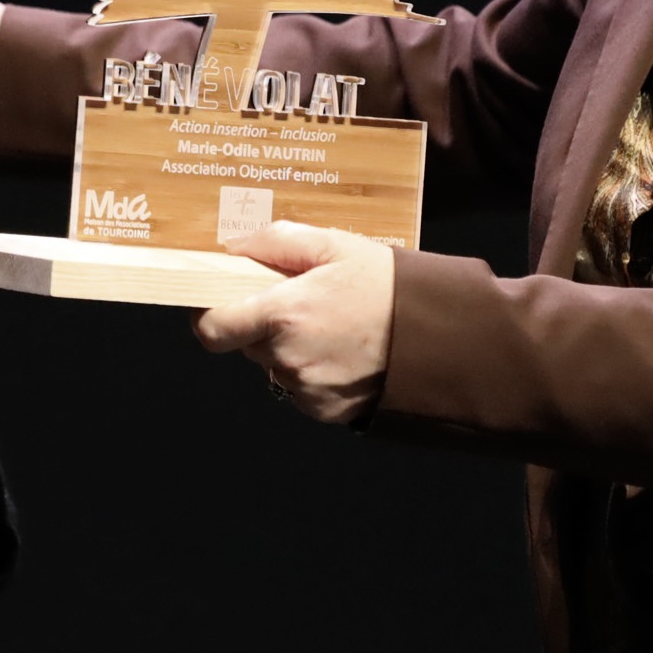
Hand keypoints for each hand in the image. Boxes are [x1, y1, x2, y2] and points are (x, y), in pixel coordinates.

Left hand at [192, 221, 395, 424]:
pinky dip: (312, 372)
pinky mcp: (325, 411)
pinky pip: (300, 389)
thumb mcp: (334, 245)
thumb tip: (235, 247)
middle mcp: (287, 358)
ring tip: (330, 328)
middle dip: (262, 325)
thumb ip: (277, 241)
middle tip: (299, 305)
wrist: (442, 340)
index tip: (223, 302)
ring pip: (274, 366)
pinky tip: (342, 352)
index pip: (212, 329)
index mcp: (282, 314)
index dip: (210, 315)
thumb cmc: (388, 287)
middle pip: (246, 344)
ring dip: (288, 349)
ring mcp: (306, 389)